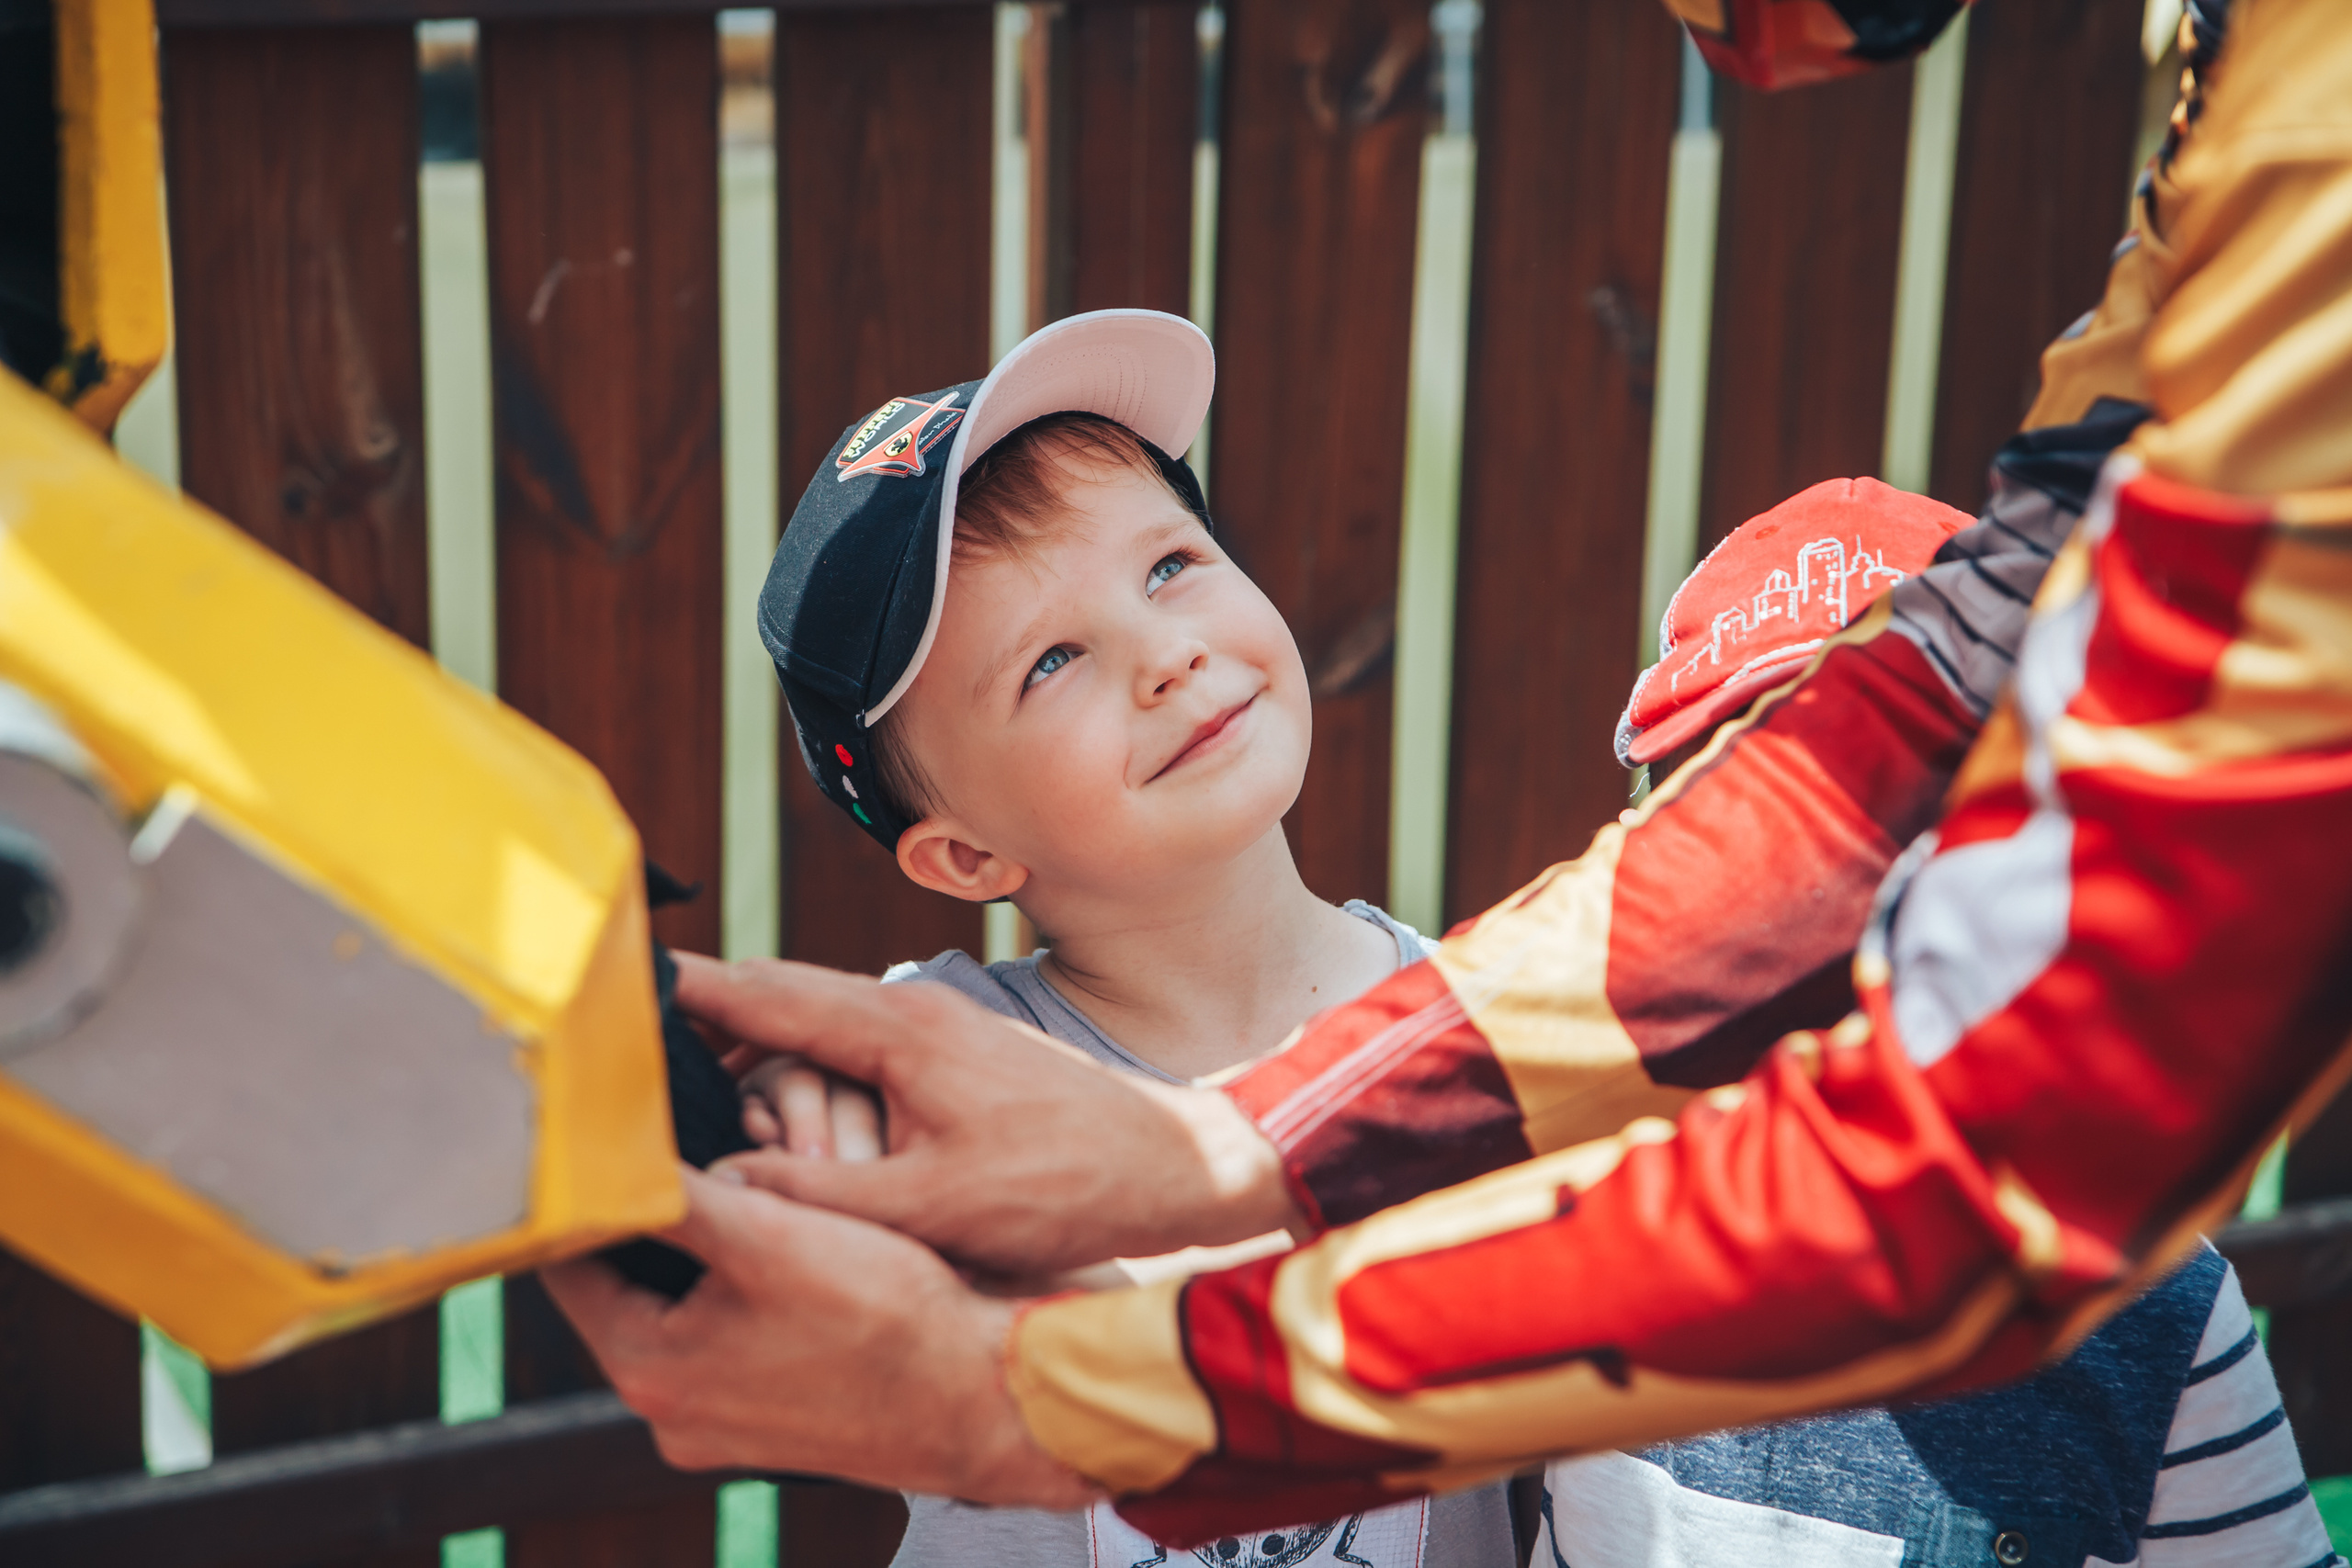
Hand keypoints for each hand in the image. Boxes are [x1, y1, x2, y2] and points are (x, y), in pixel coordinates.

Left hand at [542, 1166, 1099, 1505]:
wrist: (981, 1396)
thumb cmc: (885, 1318)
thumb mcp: (772, 1233)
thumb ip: (677, 1194)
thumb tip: (609, 1155)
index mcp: (650, 1370)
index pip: (571, 1269)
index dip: (585, 1199)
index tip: (595, 1145)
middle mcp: (672, 1412)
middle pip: (628, 1291)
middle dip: (653, 1225)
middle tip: (674, 1154)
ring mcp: (723, 1424)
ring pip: (686, 1311)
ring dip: (705, 1256)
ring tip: (741, 1191)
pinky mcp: (772, 1421)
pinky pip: (733, 1340)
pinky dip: (747, 1293)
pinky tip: (789, 1249)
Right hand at [672, 953, 1303, 1274]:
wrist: (1174, 1166)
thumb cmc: (1066, 1185)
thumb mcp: (935, 1206)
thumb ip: (825, 1195)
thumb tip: (725, 1187)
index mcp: (897, 1029)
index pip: (762, 993)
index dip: (683, 992)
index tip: (612, 993)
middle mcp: (910, 1010)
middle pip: (777, 998)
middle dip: (702, 1023)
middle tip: (627, 1055)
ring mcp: (934, 1026)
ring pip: (814, 1020)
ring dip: (752, 1048)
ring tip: (682, 1087)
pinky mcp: (952, 1053)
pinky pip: (851, 1044)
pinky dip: (801, 1065)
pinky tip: (777, 1108)